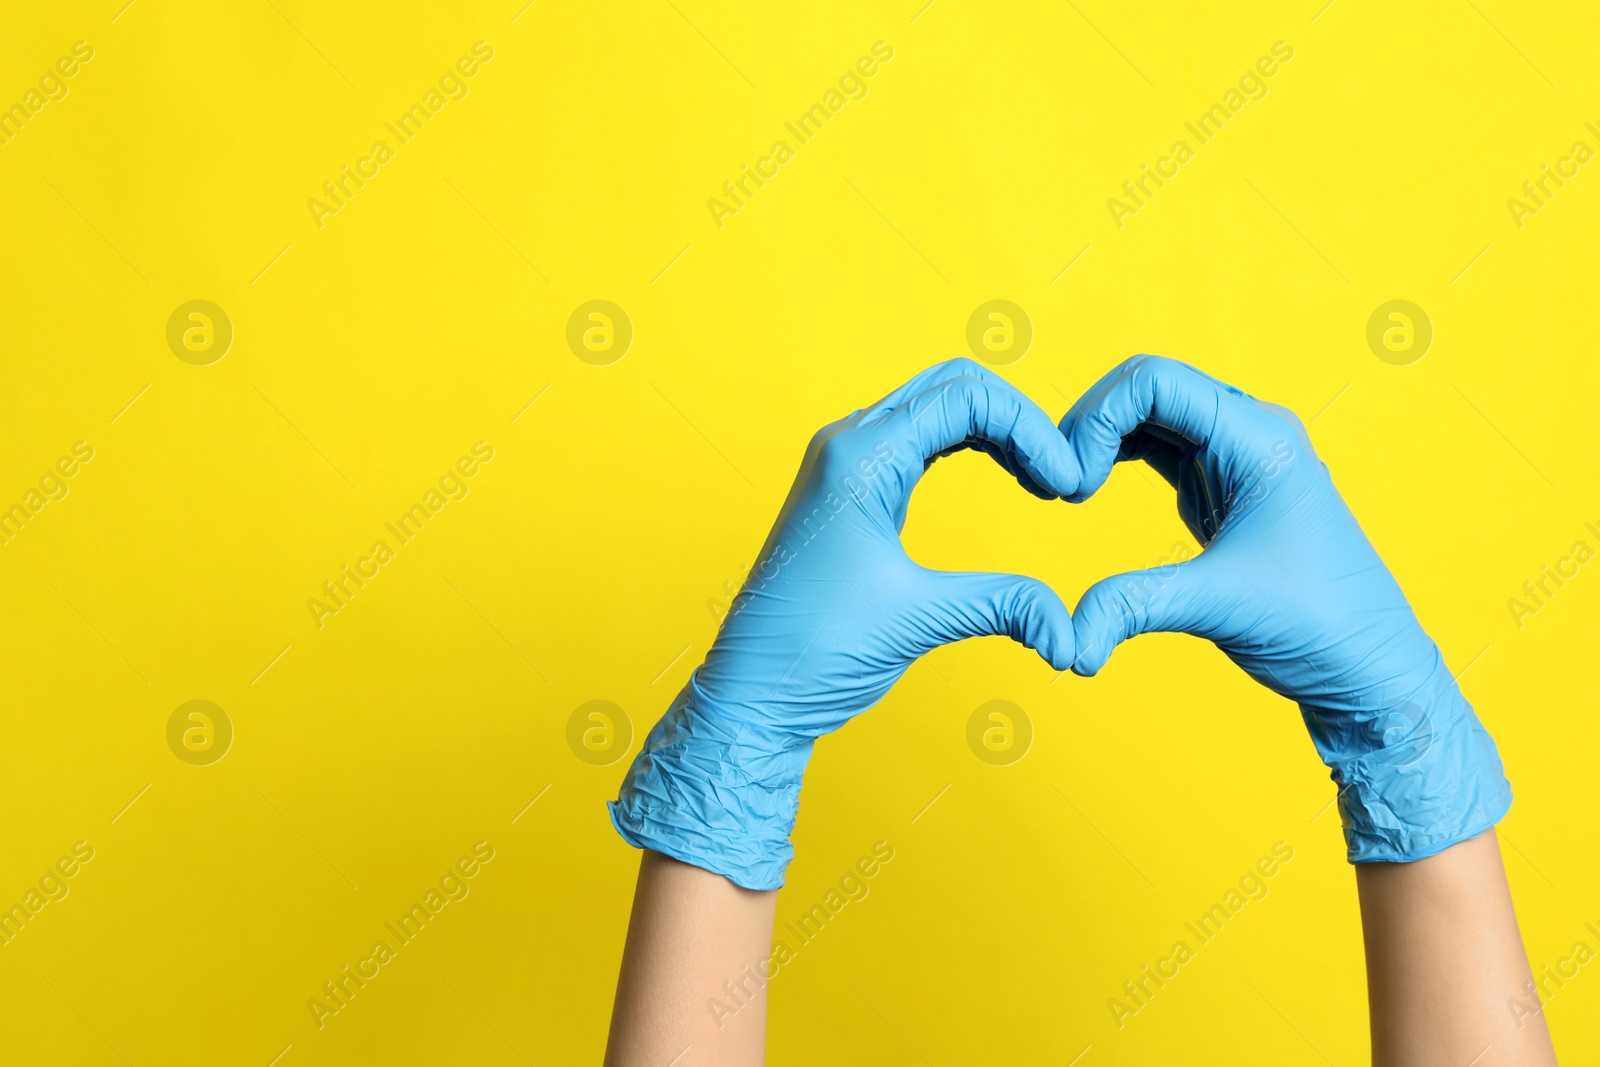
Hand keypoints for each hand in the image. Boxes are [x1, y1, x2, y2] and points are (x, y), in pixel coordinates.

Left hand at [611, 359, 1080, 888]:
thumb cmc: (812, 652)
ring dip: (997, 432)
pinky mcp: (850, 494)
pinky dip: (970, 449)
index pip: (966, 398)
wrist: (751, 693)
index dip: (1032, 431)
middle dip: (1019, 421)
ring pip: (936, 409)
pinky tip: (1007, 481)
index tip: (1070, 488)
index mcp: (859, 457)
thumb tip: (1074, 632)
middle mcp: (848, 445)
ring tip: (1044, 483)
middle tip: (1063, 479)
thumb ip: (1003, 606)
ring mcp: (845, 466)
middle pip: (953, 387)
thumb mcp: (917, 620)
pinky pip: (920, 442)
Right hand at [1061, 355, 1510, 861]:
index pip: (1156, 381)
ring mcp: (1234, 458)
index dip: (1098, 417)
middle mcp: (1248, 433)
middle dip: (1091, 424)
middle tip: (1056, 483)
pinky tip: (1088, 489)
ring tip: (1065, 487)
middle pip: (1147, 387)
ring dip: (1100, 438)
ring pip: (1149, 415)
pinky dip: (1116, 458)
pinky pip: (1158, 447)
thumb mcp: (1218, 607)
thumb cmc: (1317, 626)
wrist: (1366, 666)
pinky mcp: (1221, 489)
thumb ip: (1133, 606)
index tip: (1073, 482)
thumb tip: (1066, 641)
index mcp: (1258, 437)